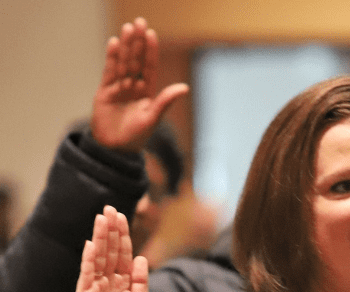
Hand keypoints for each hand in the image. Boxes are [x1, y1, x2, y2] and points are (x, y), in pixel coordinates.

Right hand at [74, 206, 150, 291]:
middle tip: (111, 208)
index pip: (123, 254)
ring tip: (101, 218)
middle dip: (111, 230)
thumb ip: (140, 282)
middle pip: (110, 251)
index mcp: (124, 283)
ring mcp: (96, 287)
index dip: (124, 236)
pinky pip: (88, 274)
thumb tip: (140, 257)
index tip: (123, 216)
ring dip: (100, 238)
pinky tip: (93, 244)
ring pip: (99, 257)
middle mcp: (109, 282)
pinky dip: (90, 259)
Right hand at [91, 17, 188, 151]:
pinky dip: (111, 58)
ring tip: (128, 28)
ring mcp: (118, 88)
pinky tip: (114, 43)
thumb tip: (184, 87)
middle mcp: (133, 87)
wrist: (114, 150)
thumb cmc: (136, 137)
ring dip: (126, 46)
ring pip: (123, 63)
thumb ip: (166, 101)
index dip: (150, 51)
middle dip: (138, 42)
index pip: (149, 68)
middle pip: (136, 61)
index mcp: (147, 93)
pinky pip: (108, 71)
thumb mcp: (153, 118)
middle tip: (139, 22)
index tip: (152, 34)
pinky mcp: (104, 92)